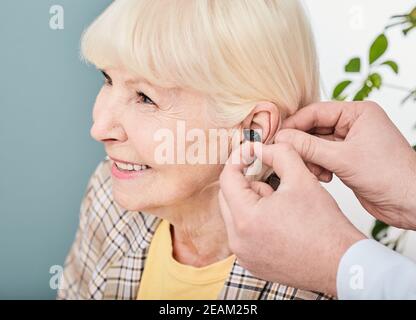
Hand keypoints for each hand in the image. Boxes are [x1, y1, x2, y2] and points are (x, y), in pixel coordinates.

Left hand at [219, 142, 365, 295]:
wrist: (342, 265)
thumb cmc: (325, 227)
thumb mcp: (301, 179)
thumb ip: (279, 154)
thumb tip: (261, 148)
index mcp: (246, 219)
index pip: (227, 179)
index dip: (238, 159)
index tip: (250, 152)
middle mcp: (238, 241)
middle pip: (227, 197)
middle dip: (246, 183)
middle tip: (272, 180)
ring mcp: (244, 255)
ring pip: (235, 215)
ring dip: (252, 202)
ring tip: (281, 206)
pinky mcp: (252, 263)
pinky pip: (243, 233)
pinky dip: (255, 222)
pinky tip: (280, 222)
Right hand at [277, 101, 415, 230]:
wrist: (411, 203)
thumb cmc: (391, 176)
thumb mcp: (343, 159)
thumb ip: (309, 147)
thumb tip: (282, 137)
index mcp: (358, 113)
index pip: (316, 112)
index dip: (294, 124)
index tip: (276, 136)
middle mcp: (353, 125)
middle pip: (314, 128)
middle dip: (301, 144)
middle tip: (286, 155)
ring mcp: (350, 143)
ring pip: (316, 145)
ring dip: (309, 158)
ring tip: (313, 171)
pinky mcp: (347, 160)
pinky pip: (322, 158)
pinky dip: (317, 167)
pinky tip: (323, 177)